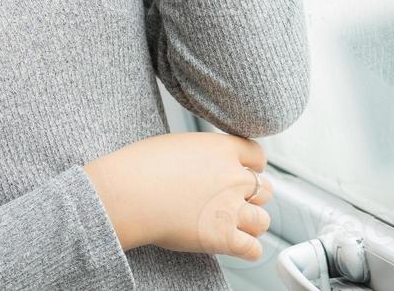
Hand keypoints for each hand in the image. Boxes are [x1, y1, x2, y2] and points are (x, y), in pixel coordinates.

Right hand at [82, 132, 274, 260]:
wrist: (129, 192)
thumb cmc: (140, 167)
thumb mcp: (177, 144)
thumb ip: (201, 155)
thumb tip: (201, 165)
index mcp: (222, 149)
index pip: (257, 155)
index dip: (253, 166)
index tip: (246, 172)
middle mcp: (234, 177)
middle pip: (264, 189)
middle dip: (253, 195)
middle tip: (237, 201)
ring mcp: (231, 208)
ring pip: (262, 220)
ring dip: (252, 223)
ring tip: (238, 225)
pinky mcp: (224, 238)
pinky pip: (253, 248)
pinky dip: (248, 249)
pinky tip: (239, 246)